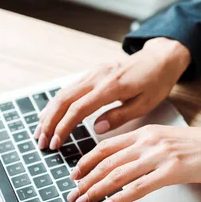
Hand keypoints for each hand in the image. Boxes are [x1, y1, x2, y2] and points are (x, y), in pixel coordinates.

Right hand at [34, 38, 190, 149]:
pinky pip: (69, 88)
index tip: (55, 143)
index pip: (78, 108)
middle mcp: (97, 76)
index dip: (63, 127)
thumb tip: (96, 129)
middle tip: (41, 142)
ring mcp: (93, 72)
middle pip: (63, 100)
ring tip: (40, 132)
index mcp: (110, 86)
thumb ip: (120, 116)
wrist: (160, 58)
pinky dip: (56, 104)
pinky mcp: (92, 72)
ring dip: (49, 113)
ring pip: (62, 93)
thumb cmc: (156, 82)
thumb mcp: (145, 104)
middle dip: (49, 123)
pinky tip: (50, 115)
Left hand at [65, 125, 200, 201]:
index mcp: (146, 132)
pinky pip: (138, 187)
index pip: (106, 146)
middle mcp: (149, 141)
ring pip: (118, 175)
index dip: (86, 161)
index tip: (75, 174)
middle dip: (86, 180)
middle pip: (107, 162)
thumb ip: (144, 148)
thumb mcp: (166, 140)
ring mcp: (159, 156)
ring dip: (96, 191)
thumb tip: (122, 162)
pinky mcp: (172, 171)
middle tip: (72, 194)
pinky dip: (119, 198)